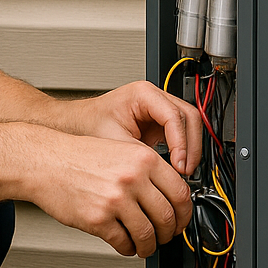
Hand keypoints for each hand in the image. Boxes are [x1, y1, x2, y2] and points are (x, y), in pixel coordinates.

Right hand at [24, 131, 192, 257]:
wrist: (45, 162)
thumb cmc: (78, 157)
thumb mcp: (121, 151)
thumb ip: (148, 171)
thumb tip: (171, 198)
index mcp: (143, 159)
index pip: (180, 193)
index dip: (185, 214)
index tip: (181, 220)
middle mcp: (132, 178)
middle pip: (167, 217)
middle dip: (169, 233)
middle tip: (164, 236)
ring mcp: (115, 200)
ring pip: (147, 234)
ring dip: (149, 246)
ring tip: (144, 245)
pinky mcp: (98, 219)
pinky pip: (123, 243)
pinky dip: (128, 248)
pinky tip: (125, 245)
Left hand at [67, 81, 203, 177]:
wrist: (77, 124)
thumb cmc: (88, 125)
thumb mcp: (115, 143)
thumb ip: (141, 155)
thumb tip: (165, 172)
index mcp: (143, 94)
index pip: (174, 116)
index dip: (180, 142)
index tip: (179, 164)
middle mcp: (154, 97)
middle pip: (189, 116)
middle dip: (191, 145)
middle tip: (186, 170)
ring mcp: (158, 108)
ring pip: (189, 124)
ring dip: (190, 148)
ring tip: (183, 170)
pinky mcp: (159, 122)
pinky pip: (181, 133)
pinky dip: (183, 149)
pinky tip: (176, 166)